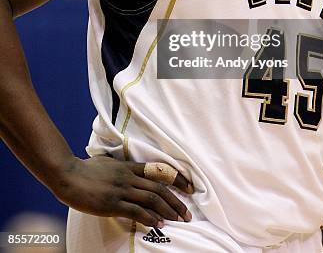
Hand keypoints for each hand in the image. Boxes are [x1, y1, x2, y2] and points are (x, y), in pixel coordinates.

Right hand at [52, 156, 192, 227]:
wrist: (68, 176)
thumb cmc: (86, 169)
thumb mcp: (108, 162)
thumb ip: (122, 166)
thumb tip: (130, 169)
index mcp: (129, 166)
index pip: (159, 171)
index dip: (177, 179)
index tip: (189, 187)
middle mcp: (129, 177)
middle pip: (159, 188)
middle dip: (176, 201)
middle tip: (187, 213)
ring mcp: (121, 190)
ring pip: (152, 199)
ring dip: (168, 210)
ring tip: (178, 220)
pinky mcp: (112, 204)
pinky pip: (136, 211)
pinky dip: (150, 217)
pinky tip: (158, 223)